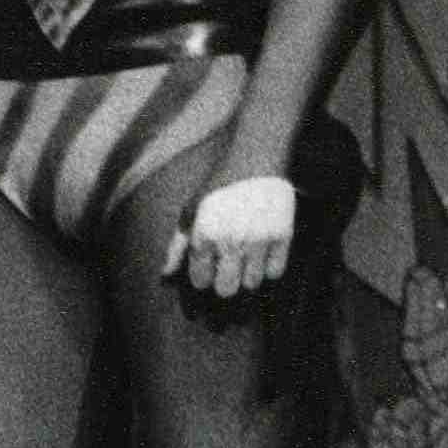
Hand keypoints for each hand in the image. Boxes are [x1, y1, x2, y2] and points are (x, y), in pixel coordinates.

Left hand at [165, 172, 294, 299]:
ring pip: (251, 284)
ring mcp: (259, 239)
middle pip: (226, 290)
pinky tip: (262, 252)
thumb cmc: (218, 185)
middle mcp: (231, 240)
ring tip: (246, 256)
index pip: (200, 281)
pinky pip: (274, 272)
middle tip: (227, 268)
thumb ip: (177, 246)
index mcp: (204, 234)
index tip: (209, 267)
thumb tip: (165, 276)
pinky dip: (268, 268)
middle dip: (224, 282)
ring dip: (247, 276)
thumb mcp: (191, 210)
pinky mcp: (282, 235)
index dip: (203, 277)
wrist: (256, 158)